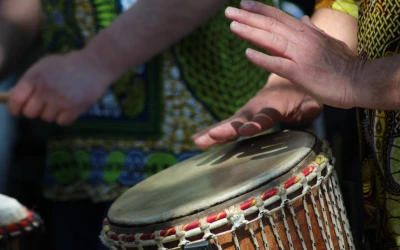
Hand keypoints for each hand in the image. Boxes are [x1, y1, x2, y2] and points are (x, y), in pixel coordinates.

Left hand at [7, 50, 113, 125]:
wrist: (95, 65)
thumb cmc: (67, 65)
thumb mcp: (44, 66)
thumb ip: (29, 81)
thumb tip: (14, 99)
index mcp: (34, 77)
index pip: (15, 100)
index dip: (15, 108)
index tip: (18, 110)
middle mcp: (45, 90)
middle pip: (30, 113)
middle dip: (36, 109)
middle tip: (46, 102)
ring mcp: (60, 100)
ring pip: (47, 118)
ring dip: (53, 112)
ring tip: (62, 100)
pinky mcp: (74, 109)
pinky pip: (62, 122)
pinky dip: (65, 117)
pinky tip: (71, 105)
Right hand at [192, 74, 321, 148]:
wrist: (288, 79)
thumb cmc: (303, 93)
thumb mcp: (311, 99)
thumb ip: (309, 107)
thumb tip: (309, 111)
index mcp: (274, 106)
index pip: (263, 117)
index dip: (254, 124)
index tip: (244, 131)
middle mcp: (256, 108)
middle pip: (239, 121)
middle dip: (225, 130)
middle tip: (209, 137)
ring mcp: (247, 113)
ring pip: (229, 124)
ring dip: (213, 132)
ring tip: (196, 141)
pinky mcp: (242, 117)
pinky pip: (227, 126)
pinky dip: (212, 132)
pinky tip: (197, 140)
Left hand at [225, 0, 359, 108]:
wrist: (360, 81)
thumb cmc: (343, 65)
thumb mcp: (329, 42)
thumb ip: (314, 31)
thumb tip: (303, 20)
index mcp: (307, 33)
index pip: (280, 17)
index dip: (261, 10)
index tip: (244, 5)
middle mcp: (303, 40)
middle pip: (271, 25)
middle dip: (248, 17)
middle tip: (229, 12)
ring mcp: (301, 55)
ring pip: (272, 40)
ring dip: (250, 32)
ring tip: (232, 26)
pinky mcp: (301, 73)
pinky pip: (278, 65)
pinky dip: (263, 59)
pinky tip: (247, 53)